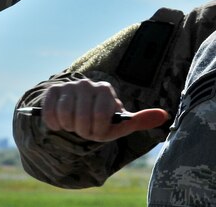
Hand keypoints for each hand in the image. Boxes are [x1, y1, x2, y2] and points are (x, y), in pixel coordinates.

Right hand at [41, 79, 169, 141]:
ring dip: (69, 128)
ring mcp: (68, 86)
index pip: (101, 116)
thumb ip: (140, 120)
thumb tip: (165, 115)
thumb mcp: (119, 124)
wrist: (75, 114)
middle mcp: (87, 83)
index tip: (99, 130)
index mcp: (106, 90)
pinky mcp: (52, 91)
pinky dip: (54, 124)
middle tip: (85, 129)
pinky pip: (50, 114)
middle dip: (83, 131)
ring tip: (74, 124)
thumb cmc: (101, 121)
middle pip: (81, 119)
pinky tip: (60, 122)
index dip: (98, 130)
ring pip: (65, 117)